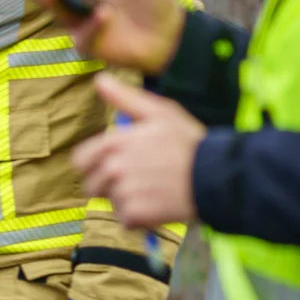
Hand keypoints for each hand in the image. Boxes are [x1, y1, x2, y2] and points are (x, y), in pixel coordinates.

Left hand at [73, 74, 203, 225]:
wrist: (219, 176)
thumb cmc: (191, 143)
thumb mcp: (161, 112)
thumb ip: (126, 98)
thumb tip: (99, 79)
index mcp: (115, 142)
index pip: (81, 160)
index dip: (95, 164)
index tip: (116, 165)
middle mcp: (114, 167)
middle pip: (92, 185)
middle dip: (110, 185)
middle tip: (141, 180)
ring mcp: (123, 191)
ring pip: (111, 202)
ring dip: (127, 201)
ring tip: (154, 190)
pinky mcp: (135, 214)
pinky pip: (126, 220)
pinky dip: (140, 218)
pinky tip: (159, 205)